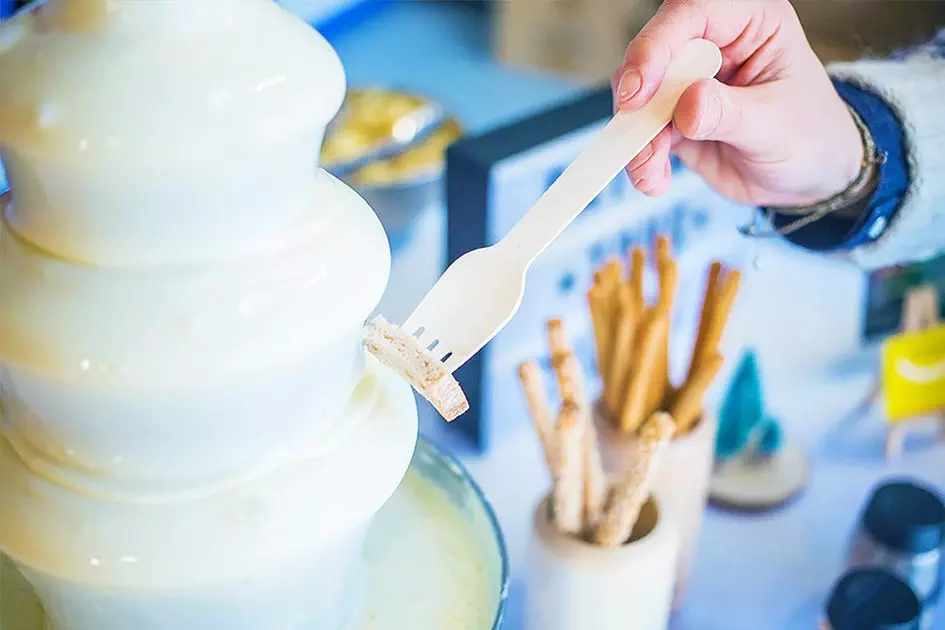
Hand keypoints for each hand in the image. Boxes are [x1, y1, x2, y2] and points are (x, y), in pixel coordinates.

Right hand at [613, 0, 864, 206]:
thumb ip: (729, 113)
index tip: (639, 90)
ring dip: (636, 138)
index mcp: (750, 23)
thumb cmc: (810, 136)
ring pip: (639, 97)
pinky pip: (642, 132)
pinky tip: (654, 180)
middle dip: (638, 101)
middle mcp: (714, 46)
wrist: (810, 176)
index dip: (656, 46)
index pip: (692, 14)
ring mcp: (689, 82)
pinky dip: (641, 158)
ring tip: (649, 172)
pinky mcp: (674, 118)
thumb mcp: (775, 124)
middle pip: (653, 55)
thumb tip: (686, 105)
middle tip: (636, 140)